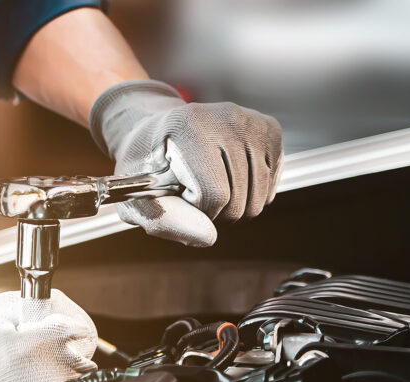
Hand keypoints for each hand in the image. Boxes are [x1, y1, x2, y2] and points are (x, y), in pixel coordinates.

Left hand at [90, 80, 282, 246]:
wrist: (160, 130)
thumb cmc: (147, 165)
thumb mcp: (138, 196)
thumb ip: (165, 220)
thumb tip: (208, 236)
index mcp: (188, 127)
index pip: (213, 195)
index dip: (196, 210)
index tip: (181, 196)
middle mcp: (225, 117)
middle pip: (239, 200)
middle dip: (216, 211)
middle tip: (196, 193)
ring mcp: (251, 122)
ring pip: (259, 197)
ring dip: (235, 205)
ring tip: (212, 186)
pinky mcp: (269, 130)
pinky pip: (271, 185)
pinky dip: (252, 193)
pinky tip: (231, 178)